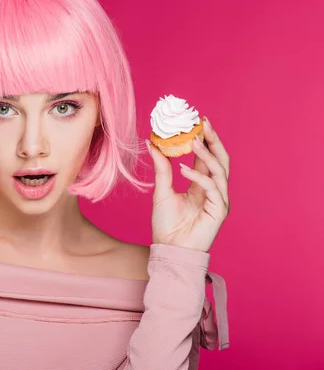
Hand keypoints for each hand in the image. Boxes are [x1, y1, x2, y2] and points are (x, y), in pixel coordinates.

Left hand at [146, 116, 230, 252]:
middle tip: (203, 122)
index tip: (197, 121)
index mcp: (202, 184)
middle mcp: (214, 190)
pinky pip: (213, 188)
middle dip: (213, 140)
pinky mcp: (219, 211)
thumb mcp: (161, 191)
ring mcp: (219, 200)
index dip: (205, 139)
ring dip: (206, 154)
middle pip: (220, 159)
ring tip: (192, 140)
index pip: (207, 157)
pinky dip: (199, 176)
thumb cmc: (166, 225)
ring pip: (220, 170)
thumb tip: (151, 143)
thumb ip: (161, 168)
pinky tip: (183, 169)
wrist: (169, 250)